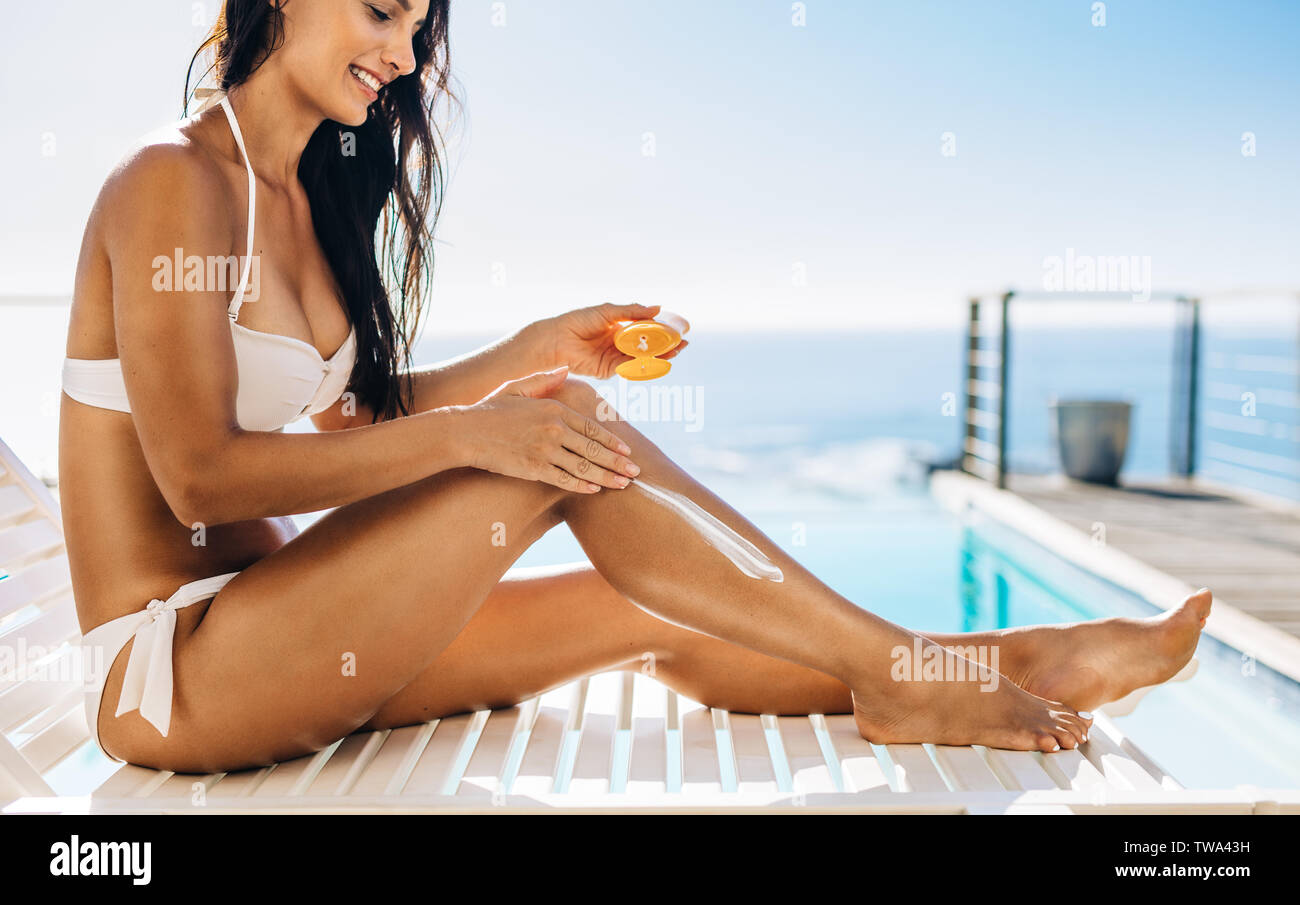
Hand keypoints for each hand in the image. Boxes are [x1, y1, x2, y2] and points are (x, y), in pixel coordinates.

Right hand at [461, 365, 640, 492]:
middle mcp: (554, 429)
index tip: (628, 451)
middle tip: (636, 473)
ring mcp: (545, 450)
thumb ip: (544, 379)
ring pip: (584, 467)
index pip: (592, 427)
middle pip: (594, 449)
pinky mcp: (533, 468)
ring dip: (607, 477)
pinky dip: (581, 486)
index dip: (612, 441)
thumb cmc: (489, 409)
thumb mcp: (517, 387)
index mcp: (554, 408)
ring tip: (623, 485)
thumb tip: (565, 369)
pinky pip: (564, 480)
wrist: (465, 431)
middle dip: (618, 463)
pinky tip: (595, 491)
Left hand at [542, 302, 689, 378]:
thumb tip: (658, 308)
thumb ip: (632, 311)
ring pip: (642, 357)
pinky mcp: (609, 369)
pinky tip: (658, 360)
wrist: (557, 340)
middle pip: (648, 345)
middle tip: (684, 342)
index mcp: (619, 327)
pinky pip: (630, 368)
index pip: (646, 328)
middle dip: (666, 344)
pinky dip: (644, 365)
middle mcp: (619, 342)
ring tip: (676, 351)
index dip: (663, 329)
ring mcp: (615, 356)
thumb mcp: (608, 311)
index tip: (679, 328)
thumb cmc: (578, 321)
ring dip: (660, 355)